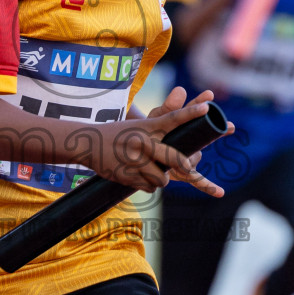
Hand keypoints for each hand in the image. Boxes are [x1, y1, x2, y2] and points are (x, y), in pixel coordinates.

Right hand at [88, 87, 230, 196]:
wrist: (87, 142)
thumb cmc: (117, 134)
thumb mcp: (136, 125)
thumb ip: (158, 131)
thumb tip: (179, 143)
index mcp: (147, 126)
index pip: (173, 118)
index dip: (190, 113)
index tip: (206, 107)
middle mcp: (142, 142)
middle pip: (175, 159)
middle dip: (184, 166)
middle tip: (186, 168)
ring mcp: (135, 161)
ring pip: (162, 179)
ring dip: (161, 179)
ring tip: (151, 171)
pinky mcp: (128, 176)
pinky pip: (149, 188)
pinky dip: (148, 185)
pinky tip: (138, 176)